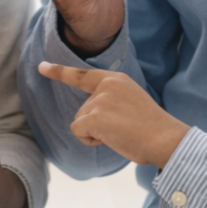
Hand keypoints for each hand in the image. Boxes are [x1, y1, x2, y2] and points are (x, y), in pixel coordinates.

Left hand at [38, 62, 188, 167]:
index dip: (59, 71)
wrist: (164, 138)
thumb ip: (111, 99)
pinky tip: (111, 139)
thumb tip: (91, 116)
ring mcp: (99, 100)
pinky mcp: (94, 117)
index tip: (41, 67)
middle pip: (82, 109)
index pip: (82, 74)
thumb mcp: (131, 101)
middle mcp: (106, 85)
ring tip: (120, 133)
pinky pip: (78, 131)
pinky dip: (90, 140)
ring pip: (80, 121)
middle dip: (96, 123)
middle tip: (122, 128)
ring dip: (95, 133)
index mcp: (116, 79)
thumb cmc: (151, 128)